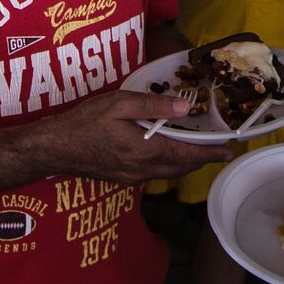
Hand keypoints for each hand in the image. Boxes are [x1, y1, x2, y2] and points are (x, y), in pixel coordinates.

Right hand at [52, 89, 232, 185]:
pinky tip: (167, 153)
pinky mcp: (122, 179)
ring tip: (198, 151)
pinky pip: (154, 174)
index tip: (229, 151)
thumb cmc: (84, 122)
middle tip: (219, 150)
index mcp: (145, 150)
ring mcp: (132, 177)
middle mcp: (142, 169)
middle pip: (182, 167)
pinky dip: (168, 165)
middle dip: (203, 159)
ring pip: (169, 172)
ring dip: (186, 163)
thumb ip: (154, 106)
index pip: (188, 154)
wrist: (54, 148)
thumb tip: (186, 108)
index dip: (211, 153)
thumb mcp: (119, 103)